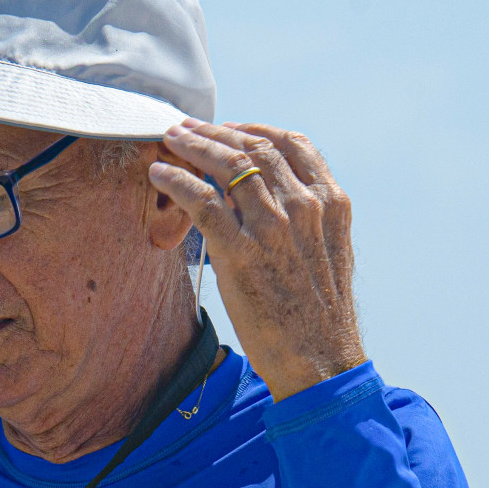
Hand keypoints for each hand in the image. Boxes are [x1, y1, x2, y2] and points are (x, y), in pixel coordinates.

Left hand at [151, 121, 364, 399]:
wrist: (320, 360)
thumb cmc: (318, 314)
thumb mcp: (328, 253)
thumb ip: (305, 219)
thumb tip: (265, 198)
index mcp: (329, 202)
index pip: (292, 144)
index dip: (255, 129)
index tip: (230, 128)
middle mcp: (304, 206)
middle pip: (254, 147)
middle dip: (216, 132)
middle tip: (187, 128)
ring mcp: (273, 228)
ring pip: (226, 166)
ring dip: (192, 146)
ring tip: (169, 140)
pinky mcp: (241, 253)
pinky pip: (201, 201)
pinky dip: (176, 181)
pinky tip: (159, 174)